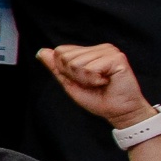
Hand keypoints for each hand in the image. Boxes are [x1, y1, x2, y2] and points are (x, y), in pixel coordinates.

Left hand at [35, 41, 154, 126]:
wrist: (118, 111)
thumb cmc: (98, 99)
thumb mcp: (70, 83)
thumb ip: (56, 68)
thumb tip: (41, 52)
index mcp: (89, 51)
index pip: (60, 52)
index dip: (64, 71)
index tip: (82, 80)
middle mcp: (99, 48)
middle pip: (66, 57)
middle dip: (74, 76)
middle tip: (93, 83)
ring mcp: (109, 51)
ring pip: (76, 63)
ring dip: (85, 79)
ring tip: (100, 83)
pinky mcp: (117, 58)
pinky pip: (90, 68)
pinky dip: (94, 80)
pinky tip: (107, 82)